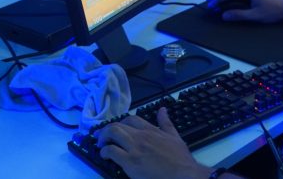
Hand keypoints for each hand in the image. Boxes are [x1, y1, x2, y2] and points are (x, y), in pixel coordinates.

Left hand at [96, 107, 211, 178]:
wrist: (182, 174)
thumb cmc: (180, 158)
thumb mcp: (175, 136)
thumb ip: (166, 123)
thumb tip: (163, 110)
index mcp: (151, 130)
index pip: (132, 119)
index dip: (121, 123)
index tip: (117, 128)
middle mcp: (141, 136)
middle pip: (118, 125)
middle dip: (106, 129)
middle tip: (101, 136)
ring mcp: (135, 148)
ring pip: (112, 133)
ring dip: (103, 138)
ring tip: (101, 144)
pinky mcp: (129, 161)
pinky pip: (111, 151)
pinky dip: (104, 151)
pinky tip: (104, 155)